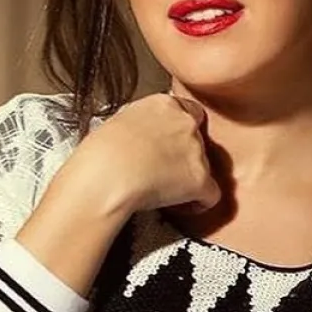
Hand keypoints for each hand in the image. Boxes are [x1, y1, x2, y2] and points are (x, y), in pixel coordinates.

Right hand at [64, 93, 221, 216]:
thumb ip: (142, 127)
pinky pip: (211, 194)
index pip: (189, 112)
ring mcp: (196, 151)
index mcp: (163, 105)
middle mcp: (185, 123)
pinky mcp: (200, 179)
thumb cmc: (100, 155)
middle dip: (183, 156)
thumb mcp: (118, 124)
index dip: (179, 132)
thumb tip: (143, 140)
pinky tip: (181, 206)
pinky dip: (199, 202)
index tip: (169, 145)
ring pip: (204, 167)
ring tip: (163, 189)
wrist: (106, 176)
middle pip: (197, 140)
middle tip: (161, 170)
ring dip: (188, 178)